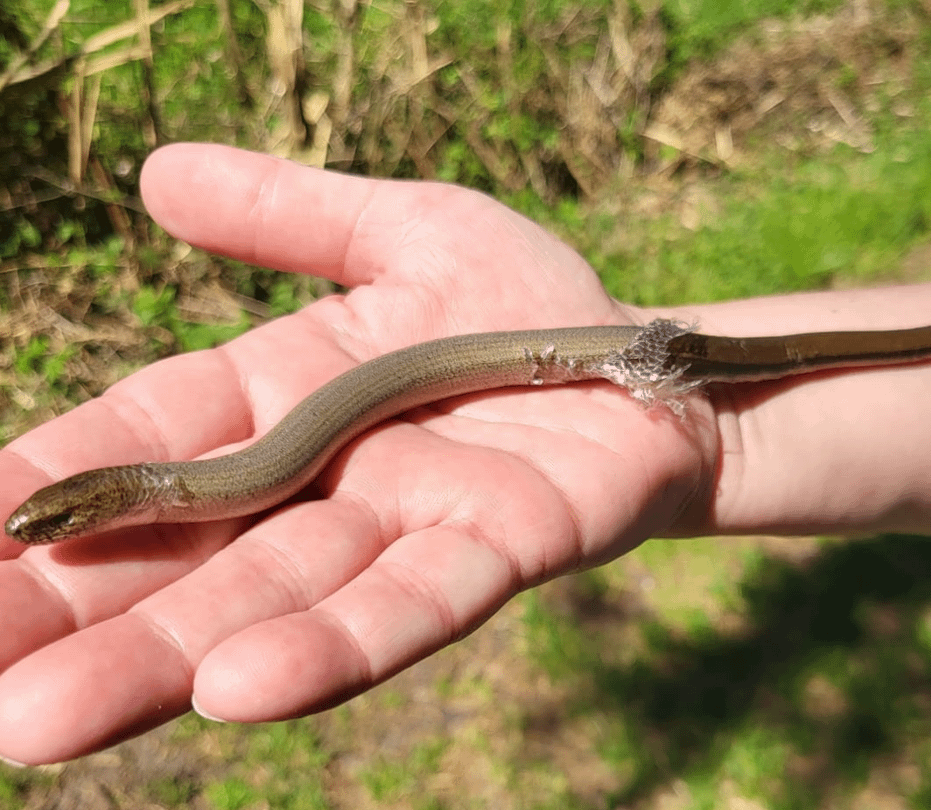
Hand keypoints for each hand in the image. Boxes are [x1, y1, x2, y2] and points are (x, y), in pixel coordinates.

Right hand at [0, 144, 716, 762]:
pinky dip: (330, 646)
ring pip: (275, 599)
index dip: (55, 480)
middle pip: (186, 549)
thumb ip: (291, 214)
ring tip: (42, 717)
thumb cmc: (527, 301)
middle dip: (73, 610)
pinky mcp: (502, 547)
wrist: (648, 362)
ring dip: (160, 659)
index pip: (150, 439)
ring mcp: (414, 520)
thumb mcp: (406, 229)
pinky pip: (411, 604)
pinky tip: (234, 690)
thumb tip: (158, 172)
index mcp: (291, 394)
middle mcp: (333, 476)